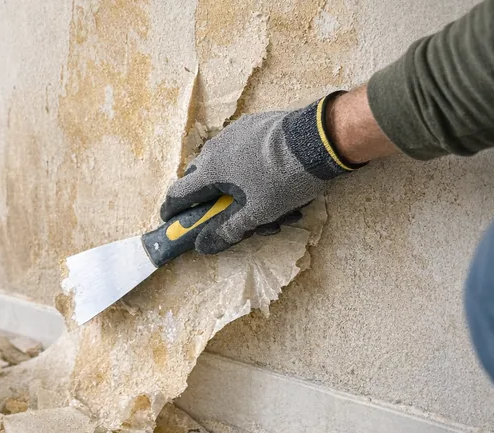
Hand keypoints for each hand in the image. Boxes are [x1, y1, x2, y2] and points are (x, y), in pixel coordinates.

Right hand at [160, 91, 369, 253]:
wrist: (321, 139)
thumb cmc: (285, 179)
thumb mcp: (258, 214)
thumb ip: (227, 231)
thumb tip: (202, 246)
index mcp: (210, 169)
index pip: (179, 193)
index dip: (173, 211)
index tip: (172, 222)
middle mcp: (216, 148)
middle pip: (204, 181)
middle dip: (218, 204)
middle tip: (237, 219)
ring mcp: (235, 133)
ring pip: (228, 168)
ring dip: (242, 190)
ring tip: (276, 210)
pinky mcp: (255, 126)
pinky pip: (244, 153)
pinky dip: (253, 171)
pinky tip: (277, 182)